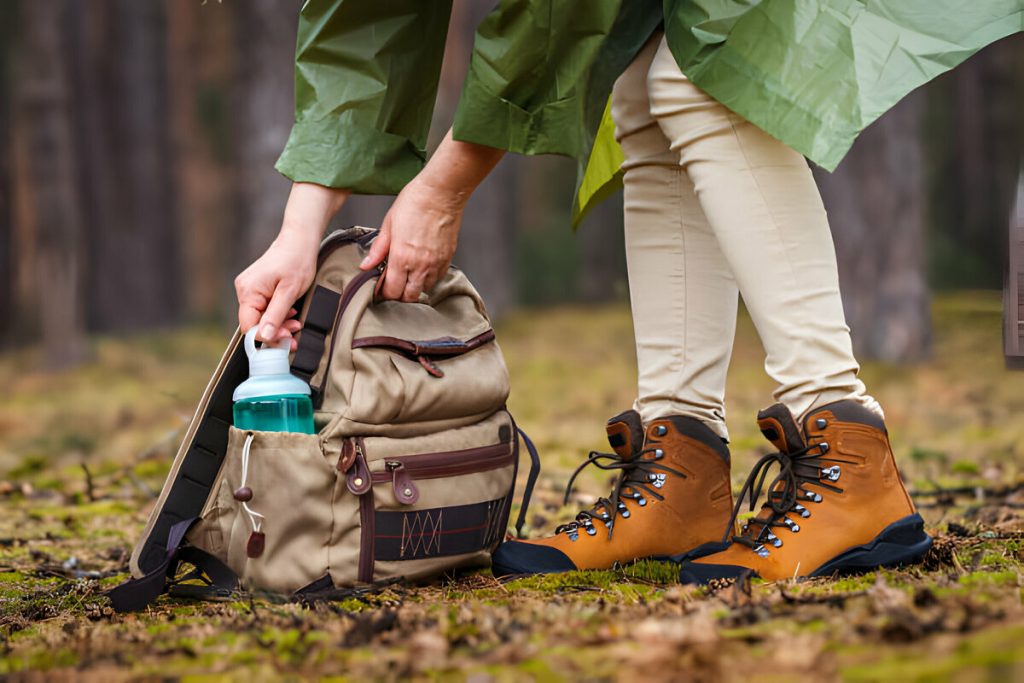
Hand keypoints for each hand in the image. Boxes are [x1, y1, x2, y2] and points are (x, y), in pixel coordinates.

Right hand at [235, 182, 348, 346]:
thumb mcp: (289, 292)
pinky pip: (264, 308)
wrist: (300, 240)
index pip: (249, 326)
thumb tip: (263, 337)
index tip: (286, 340)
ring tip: (296, 321)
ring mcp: (249, 288)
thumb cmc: (297, 260)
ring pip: (261, 317)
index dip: (267, 337)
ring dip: (279, 323)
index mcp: (248, 291)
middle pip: (255, 323)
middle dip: (276, 331)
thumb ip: (275, 316)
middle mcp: (244, 290)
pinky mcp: (257, 288)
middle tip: (295, 332)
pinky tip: (290, 312)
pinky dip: (278, 314)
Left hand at [359, 128, 504, 300]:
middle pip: (409, 296)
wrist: (441, 193)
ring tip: (408, 275)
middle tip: (394, 285)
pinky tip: (422, 267)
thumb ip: (378, 249)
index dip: (384, 292)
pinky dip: (429, 278)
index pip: (392, 290)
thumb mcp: (388, 224)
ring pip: (424, 289)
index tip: (381, 288)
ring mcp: (436, 263)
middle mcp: (420, 265)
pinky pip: (437, 278)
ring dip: (415, 286)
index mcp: (401, 257)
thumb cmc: (415, 202)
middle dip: (399, 295)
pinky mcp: (447, 258)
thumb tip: (366, 265)